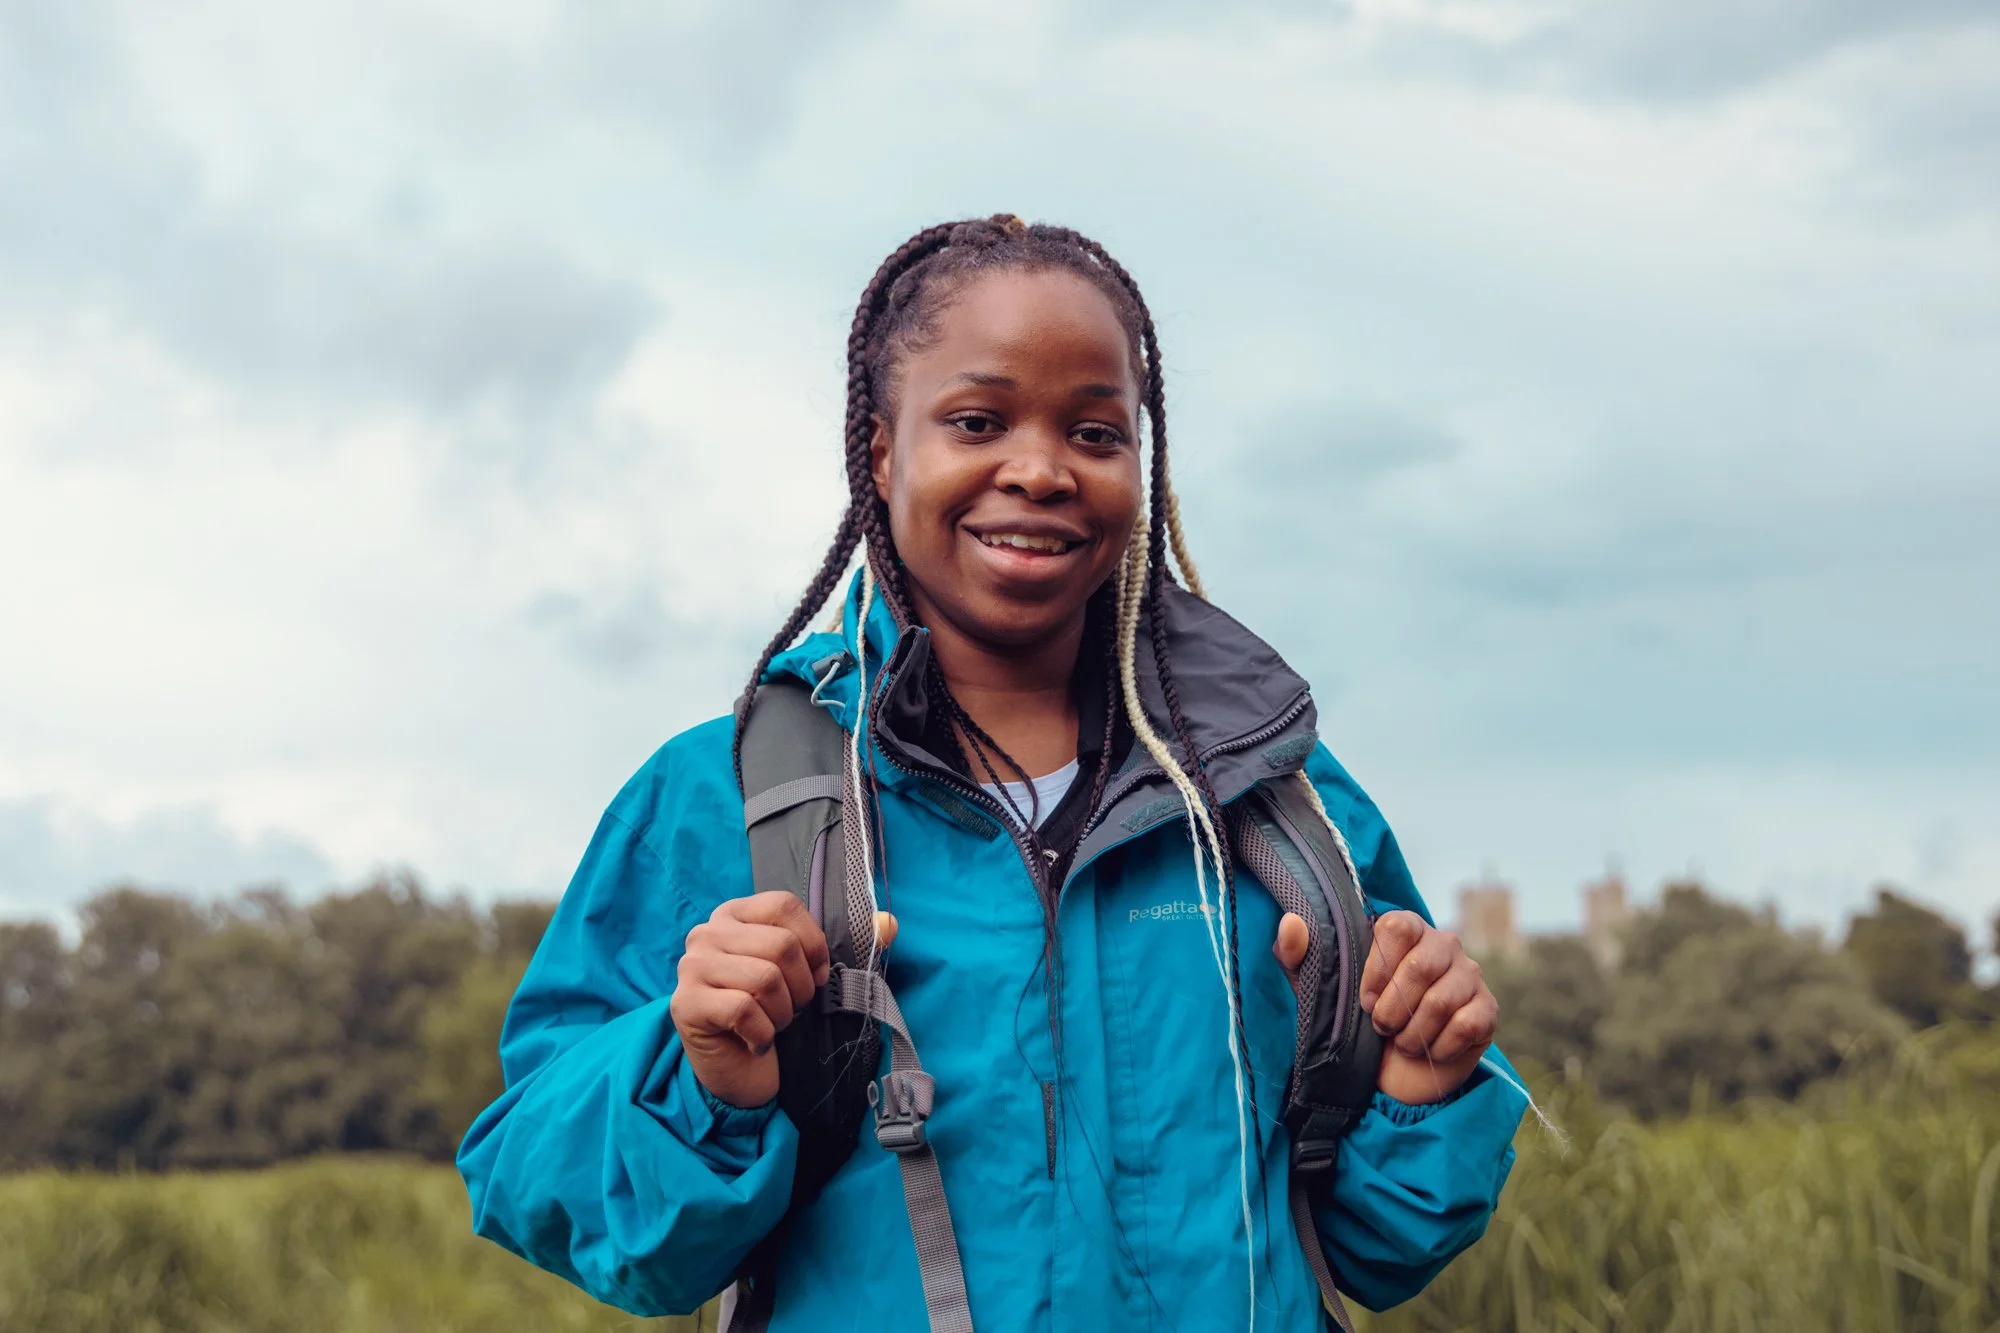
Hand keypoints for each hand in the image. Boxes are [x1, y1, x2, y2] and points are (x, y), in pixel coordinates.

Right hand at [670, 892, 897, 1108]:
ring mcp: (691, 967)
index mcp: (735, 914)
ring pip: (764, 979)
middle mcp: (707, 933)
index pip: (784, 905)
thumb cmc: (774, 1014)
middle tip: (793, 1010)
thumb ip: (848, 945)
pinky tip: (756, 1042)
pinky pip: (743, 1011)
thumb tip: (890, 924)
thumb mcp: (810, 975)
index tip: (819, 977)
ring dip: (782, 1013)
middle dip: (801, 988)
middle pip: (779, 945)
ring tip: (774, 1025)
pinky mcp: (685, 1005)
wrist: (741, 1071)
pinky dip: (763, 1034)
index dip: (814, 943)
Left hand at [1273, 909, 1495, 1105]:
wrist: (1390, 1072)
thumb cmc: (1354, 1019)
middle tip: (1380, 1027)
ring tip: (1401, 1041)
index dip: (1377, 969)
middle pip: (1423, 964)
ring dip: (1413, 1032)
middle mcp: (1442, 944)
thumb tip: (1291, 923)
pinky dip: (1439, 1046)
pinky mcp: (1487, 1009)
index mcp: (1404, 929)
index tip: (1364, 1000)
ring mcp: (1469, 975)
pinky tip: (1428, 1051)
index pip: (1396, 928)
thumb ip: (1297, 954)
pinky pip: (1467, 1024)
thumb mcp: (1318, 989)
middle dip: (1394, 1007)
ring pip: (1443, 999)